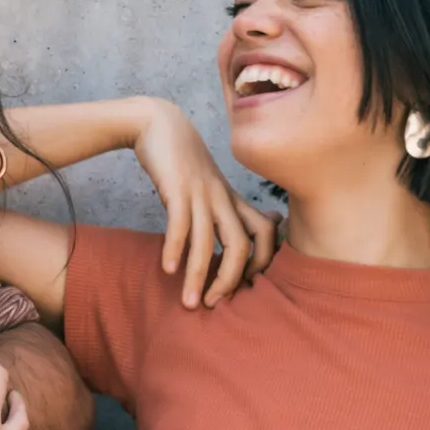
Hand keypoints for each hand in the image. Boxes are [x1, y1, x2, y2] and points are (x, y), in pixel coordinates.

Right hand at [129, 97, 280, 306]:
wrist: (159, 124)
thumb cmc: (186, 162)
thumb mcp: (215, 185)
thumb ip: (235, 209)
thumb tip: (270, 225)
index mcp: (233, 199)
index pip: (266, 234)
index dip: (263, 263)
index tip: (244, 289)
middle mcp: (222, 198)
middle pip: (240, 244)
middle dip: (230, 280)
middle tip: (214, 304)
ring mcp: (200, 192)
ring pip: (207, 240)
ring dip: (198, 275)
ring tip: (189, 302)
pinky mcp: (176, 187)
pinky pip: (179, 223)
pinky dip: (175, 248)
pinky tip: (167, 269)